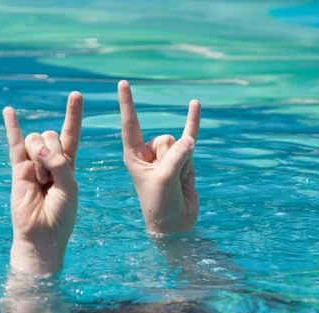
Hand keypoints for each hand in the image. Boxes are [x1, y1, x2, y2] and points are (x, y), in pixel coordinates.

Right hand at [3, 92, 82, 274]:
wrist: (42, 236)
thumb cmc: (61, 215)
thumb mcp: (69, 187)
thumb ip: (59, 164)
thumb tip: (39, 146)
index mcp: (68, 164)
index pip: (71, 134)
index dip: (73, 115)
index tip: (76, 94)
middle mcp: (50, 160)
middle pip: (51, 135)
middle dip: (53, 152)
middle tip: (51, 178)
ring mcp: (32, 164)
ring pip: (36, 140)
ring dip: (40, 157)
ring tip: (40, 181)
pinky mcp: (17, 170)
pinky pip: (14, 145)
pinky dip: (12, 127)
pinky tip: (9, 111)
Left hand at [118, 81, 200, 233]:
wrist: (174, 223)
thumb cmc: (159, 203)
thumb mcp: (164, 179)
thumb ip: (177, 156)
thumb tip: (191, 139)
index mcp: (133, 155)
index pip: (130, 124)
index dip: (128, 104)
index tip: (123, 82)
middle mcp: (149, 152)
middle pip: (165, 139)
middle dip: (171, 160)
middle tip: (166, 181)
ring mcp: (167, 155)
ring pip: (181, 145)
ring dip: (183, 165)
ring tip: (176, 183)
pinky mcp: (184, 159)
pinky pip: (190, 137)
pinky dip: (193, 121)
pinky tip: (195, 105)